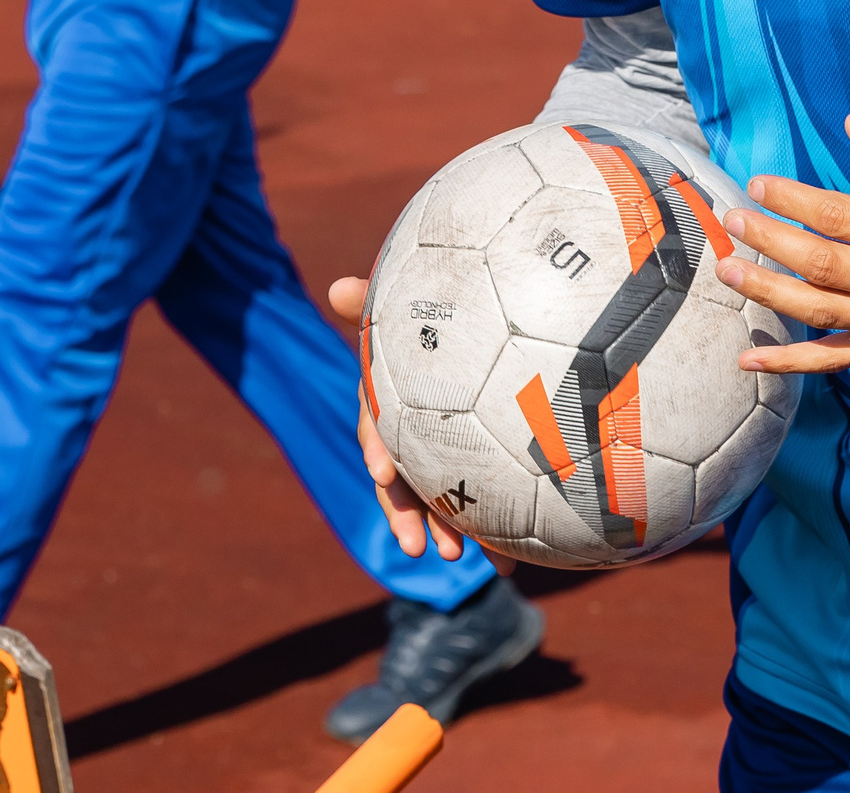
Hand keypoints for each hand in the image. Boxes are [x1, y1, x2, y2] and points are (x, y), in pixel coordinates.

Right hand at [327, 276, 514, 573]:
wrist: (496, 326)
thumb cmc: (447, 315)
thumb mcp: (412, 309)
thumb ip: (379, 303)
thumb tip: (337, 286)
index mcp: (397, 403)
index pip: (378, 429)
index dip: (377, 449)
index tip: (383, 472)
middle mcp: (417, 435)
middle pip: (406, 480)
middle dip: (409, 514)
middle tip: (416, 546)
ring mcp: (449, 454)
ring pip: (444, 500)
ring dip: (452, 532)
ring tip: (468, 560)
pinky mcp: (482, 469)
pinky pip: (485, 505)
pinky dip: (496, 535)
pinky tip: (513, 563)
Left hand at [715, 113, 849, 374]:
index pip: (840, 219)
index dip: (794, 202)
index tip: (758, 185)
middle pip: (824, 268)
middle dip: (770, 244)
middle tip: (732, 222)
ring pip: (822, 314)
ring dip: (768, 295)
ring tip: (727, 273)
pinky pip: (838, 359)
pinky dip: (792, 363)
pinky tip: (749, 361)